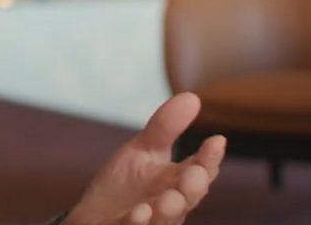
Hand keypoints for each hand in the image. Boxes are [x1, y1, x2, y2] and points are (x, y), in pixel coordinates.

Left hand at [65, 92, 225, 224]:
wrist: (94, 216)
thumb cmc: (126, 184)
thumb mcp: (143, 150)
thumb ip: (166, 127)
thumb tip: (193, 96)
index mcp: (177, 181)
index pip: (201, 169)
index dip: (209, 157)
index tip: (216, 141)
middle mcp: (170, 204)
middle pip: (188, 198)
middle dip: (193, 188)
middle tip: (194, 173)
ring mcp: (152, 222)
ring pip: (166, 219)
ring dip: (169, 210)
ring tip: (168, 199)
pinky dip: (138, 223)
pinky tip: (137, 214)